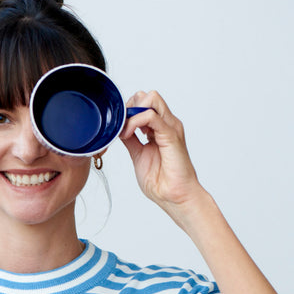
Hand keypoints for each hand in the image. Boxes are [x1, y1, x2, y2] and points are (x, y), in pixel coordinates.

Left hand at [120, 90, 204, 221]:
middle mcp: (168, 124)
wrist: (175, 197)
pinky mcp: (171, 135)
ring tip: (124, 131)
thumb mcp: (138, 154)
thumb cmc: (161, 181)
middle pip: (148, 96)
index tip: (119, 127)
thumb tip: (119, 129)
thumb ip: (131, 139)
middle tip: (121, 127)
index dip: (128, 110)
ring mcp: (170, 127)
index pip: (145, 102)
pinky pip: (150, 116)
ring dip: (132, 112)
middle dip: (130, 106)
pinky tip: (128, 134)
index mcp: (161, 128)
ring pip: (151, 99)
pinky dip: (134, 122)